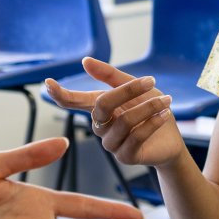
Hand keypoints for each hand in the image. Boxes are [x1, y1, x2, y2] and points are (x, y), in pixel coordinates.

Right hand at [43, 58, 186, 169]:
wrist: (170, 138)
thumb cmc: (150, 109)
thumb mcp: (135, 88)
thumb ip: (110, 76)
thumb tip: (85, 61)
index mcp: (99, 108)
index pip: (74, 101)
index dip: (60, 94)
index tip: (48, 82)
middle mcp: (100, 126)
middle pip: (102, 106)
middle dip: (127, 91)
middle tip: (150, 80)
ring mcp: (110, 143)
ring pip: (123, 122)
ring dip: (148, 108)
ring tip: (166, 100)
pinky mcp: (125, 156)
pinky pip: (135, 137)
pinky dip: (151, 123)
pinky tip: (164, 114)